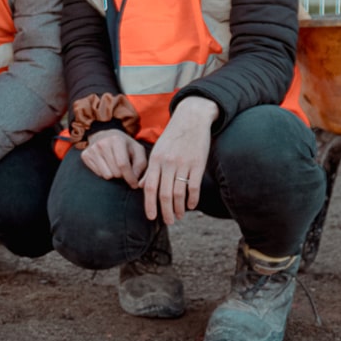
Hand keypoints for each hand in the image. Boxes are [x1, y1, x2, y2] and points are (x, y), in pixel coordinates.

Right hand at [81, 128, 147, 186]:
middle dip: (122, 175)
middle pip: (115, 172)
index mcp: (116, 140)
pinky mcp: (85, 155)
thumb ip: (140, 164)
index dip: (130, 177)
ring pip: (106, 175)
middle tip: (124, 169)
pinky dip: (104, 172)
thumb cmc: (125, 145)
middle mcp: (102, 144)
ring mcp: (92, 149)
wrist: (105, 135)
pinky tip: (106, 164)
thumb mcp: (137, 150)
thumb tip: (135, 180)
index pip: (123, 164)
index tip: (134, 185)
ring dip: (113, 174)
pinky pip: (98, 174)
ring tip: (115, 166)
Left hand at [141, 97, 218, 223]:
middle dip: (165, 211)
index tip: (151, 217)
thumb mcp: (158, 150)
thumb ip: (150, 169)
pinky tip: (191, 205)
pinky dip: (192, 199)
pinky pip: (194, 186)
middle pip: (164, 194)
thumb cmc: (173, 137)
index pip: (150, 188)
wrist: (191, 119)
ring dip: (178, 208)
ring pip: (179, 193)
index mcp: (155, 160)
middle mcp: (168, 163)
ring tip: (179, 216)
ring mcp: (183, 164)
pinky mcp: (198, 164)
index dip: (149, 205)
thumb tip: (143, 187)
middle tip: (168, 222)